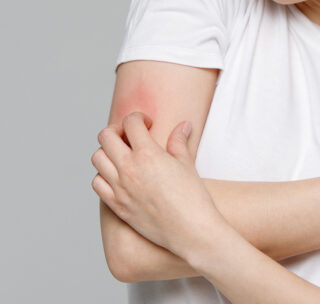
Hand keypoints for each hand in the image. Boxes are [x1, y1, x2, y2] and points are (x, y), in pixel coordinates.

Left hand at [90, 112, 223, 258]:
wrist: (191, 230)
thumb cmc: (193, 198)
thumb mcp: (186, 164)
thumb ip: (179, 141)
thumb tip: (183, 126)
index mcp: (148, 154)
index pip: (130, 122)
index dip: (138, 118)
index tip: (147, 125)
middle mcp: (128, 168)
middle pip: (106, 136)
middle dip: (117, 130)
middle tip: (130, 136)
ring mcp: (119, 188)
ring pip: (97, 158)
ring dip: (107, 152)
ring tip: (122, 156)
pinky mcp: (117, 205)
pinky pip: (97, 183)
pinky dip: (103, 175)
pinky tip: (118, 177)